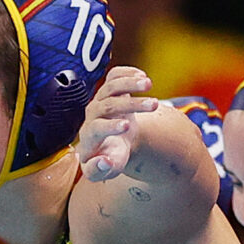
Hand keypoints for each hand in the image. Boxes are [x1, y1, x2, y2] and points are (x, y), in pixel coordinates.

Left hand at [76, 65, 159, 182]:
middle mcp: (92, 115)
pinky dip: (127, 72)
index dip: (109, 126)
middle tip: (154, 104)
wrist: (112, 144)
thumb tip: (103, 162)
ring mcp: (100, 100)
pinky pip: (114, 75)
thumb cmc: (109, 158)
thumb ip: (99, 171)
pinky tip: (142, 76)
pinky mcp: (109, 90)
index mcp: (90, 136)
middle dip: (131, 104)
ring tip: (149, 84)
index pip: (95, 128)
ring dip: (130, 83)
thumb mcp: (104, 171)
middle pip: (108, 105)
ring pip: (111, 86)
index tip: (126, 126)